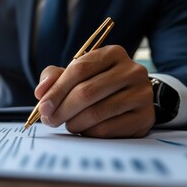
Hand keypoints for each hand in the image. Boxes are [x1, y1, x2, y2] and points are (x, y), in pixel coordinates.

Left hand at [35, 45, 154, 137]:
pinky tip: (84, 129)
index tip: (42, 106)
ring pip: (96, 112)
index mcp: (112, 54)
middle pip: (87, 92)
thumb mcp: (77, 74)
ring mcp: (142, 94)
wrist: (133, 99)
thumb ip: (55, 78)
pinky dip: (88, 132)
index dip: (57, 89)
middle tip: (49, 120)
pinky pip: (107, 129)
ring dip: (74, 122)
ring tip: (67, 124)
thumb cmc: (98, 85)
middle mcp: (132, 70)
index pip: (79, 69)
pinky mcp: (145, 117)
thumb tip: (41, 92)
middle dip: (61, 109)